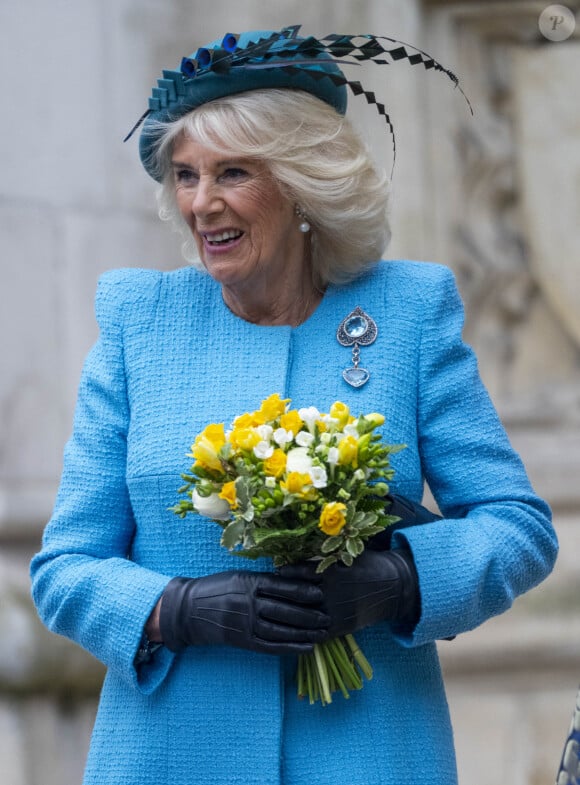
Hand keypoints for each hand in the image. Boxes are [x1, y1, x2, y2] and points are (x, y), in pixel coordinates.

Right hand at [159, 570, 328, 654]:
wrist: (188, 609)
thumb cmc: (218, 588)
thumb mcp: (239, 577)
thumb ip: (264, 580)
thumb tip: (294, 581)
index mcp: (248, 582)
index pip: (281, 586)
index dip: (302, 590)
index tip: (321, 592)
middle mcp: (248, 603)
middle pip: (285, 610)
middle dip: (309, 614)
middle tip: (328, 616)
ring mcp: (245, 623)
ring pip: (280, 630)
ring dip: (304, 633)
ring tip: (322, 634)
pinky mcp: (243, 640)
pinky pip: (270, 646)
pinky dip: (290, 648)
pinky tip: (306, 648)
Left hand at [281, 549, 420, 637]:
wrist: (393, 587)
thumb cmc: (369, 565)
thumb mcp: (348, 555)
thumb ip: (325, 557)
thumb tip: (297, 551)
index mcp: (334, 573)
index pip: (303, 573)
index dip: (288, 571)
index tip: (276, 569)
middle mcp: (334, 594)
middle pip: (300, 596)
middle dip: (282, 594)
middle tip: (266, 590)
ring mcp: (338, 613)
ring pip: (305, 616)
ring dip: (288, 614)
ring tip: (274, 608)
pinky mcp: (342, 628)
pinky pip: (317, 632)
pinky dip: (302, 631)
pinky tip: (290, 628)